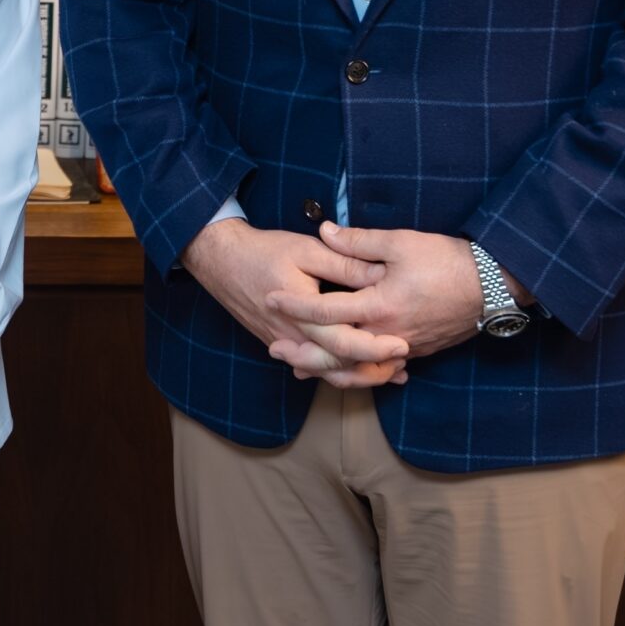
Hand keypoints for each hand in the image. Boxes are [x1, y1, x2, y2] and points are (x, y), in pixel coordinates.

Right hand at [181, 216, 409, 388]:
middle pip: (339, 367)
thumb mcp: (305, 250)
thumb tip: (380, 273)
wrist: (220, 261)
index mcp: (302, 315)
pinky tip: (360, 368)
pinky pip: (313, 367)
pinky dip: (339, 370)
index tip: (403, 344)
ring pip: (326, 373)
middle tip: (404, 363)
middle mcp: (293, 338)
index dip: (376, 348)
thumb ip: (343, 264)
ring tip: (390, 372)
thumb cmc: (262, 252)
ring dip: (359, 376)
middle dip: (374, 370)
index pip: (344, 343)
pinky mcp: (281, 344)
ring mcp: (285, 345)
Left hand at [265, 224, 487, 362]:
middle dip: (303, 352)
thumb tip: (324, 230)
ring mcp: (404, 347)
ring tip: (301, 367)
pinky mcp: (416, 352)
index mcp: (380, 305)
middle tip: (274, 348)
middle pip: (336, 352)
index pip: (326, 311)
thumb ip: (358, 241)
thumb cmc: (447, 260)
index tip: (270, 298)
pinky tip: (342, 370)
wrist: (493, 286)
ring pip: (358, 368)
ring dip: (327, 369)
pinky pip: (379, 369)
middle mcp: (388, 333)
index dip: (295, 305)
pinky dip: (357, 371)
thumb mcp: (400, 243)